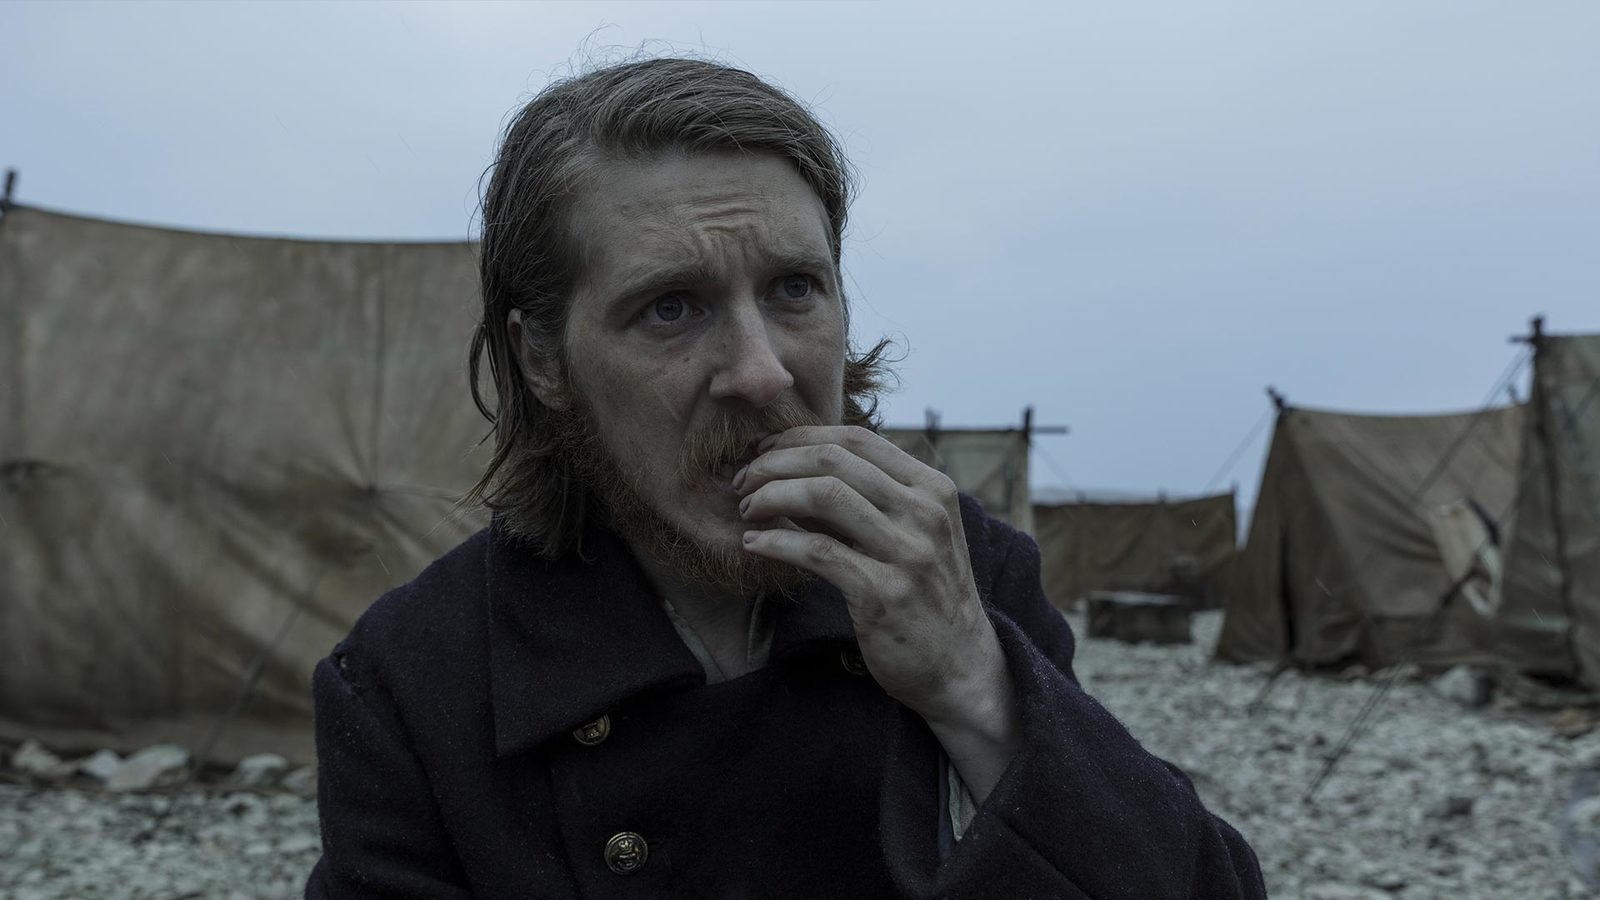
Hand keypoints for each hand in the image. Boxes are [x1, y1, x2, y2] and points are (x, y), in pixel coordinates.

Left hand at [735, 426, 1013, 733]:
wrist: (961, 666)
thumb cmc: (927, 595)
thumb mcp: (912, 535)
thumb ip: (864, 501)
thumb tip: (791, 472)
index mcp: (932, 488)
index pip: (857, 439)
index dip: (800, 437)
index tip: (763, 450)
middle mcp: (925, 513)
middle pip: (834, 461)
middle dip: (776, 464)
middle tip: (743, 481)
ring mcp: (908, 553)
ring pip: (824, 496)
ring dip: (771, 496)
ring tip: (747, 509)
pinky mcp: (884, 593)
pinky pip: (817, 551)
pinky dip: (777, 541)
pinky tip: (754, 544)